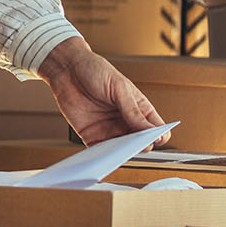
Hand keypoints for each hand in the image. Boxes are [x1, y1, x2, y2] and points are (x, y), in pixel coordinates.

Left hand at [36, 37, 170, 147]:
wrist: (67, 69)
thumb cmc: (95, 71)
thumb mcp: (119, 88)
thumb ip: (133, 110)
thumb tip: (151, 130)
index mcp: (138, 108)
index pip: (156, 128)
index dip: (158, 136)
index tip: (154, 138)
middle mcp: (125, 121)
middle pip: (140, 143)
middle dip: (140, 146)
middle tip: (135, 145)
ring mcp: (109, 130)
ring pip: (122, 151)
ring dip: (122, 153)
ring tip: (119, 150)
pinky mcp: (92, 136)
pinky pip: (100, 152)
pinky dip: (103, 156)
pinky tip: (103, 154)